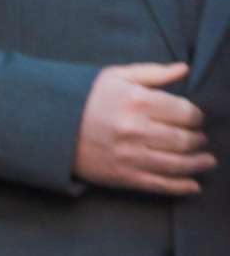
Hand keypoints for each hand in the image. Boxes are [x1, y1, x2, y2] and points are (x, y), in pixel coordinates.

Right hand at [73, 62, 214, 195]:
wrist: (49, 125)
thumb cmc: (85, 98)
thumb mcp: (115, 76)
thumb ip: (153, 73)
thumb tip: (184, 69)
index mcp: (136, 101)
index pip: (185, 112)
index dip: (196, 116)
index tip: (195, 118)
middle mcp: (136, 129)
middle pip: (185, 139)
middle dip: (198, 139)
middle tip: (199, 139)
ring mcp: (130, 155)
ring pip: (178, 164)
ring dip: (198, 163)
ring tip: (207, 160)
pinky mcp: (123, 175)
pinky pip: (161, 184)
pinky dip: (182, 187)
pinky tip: (193, 185)